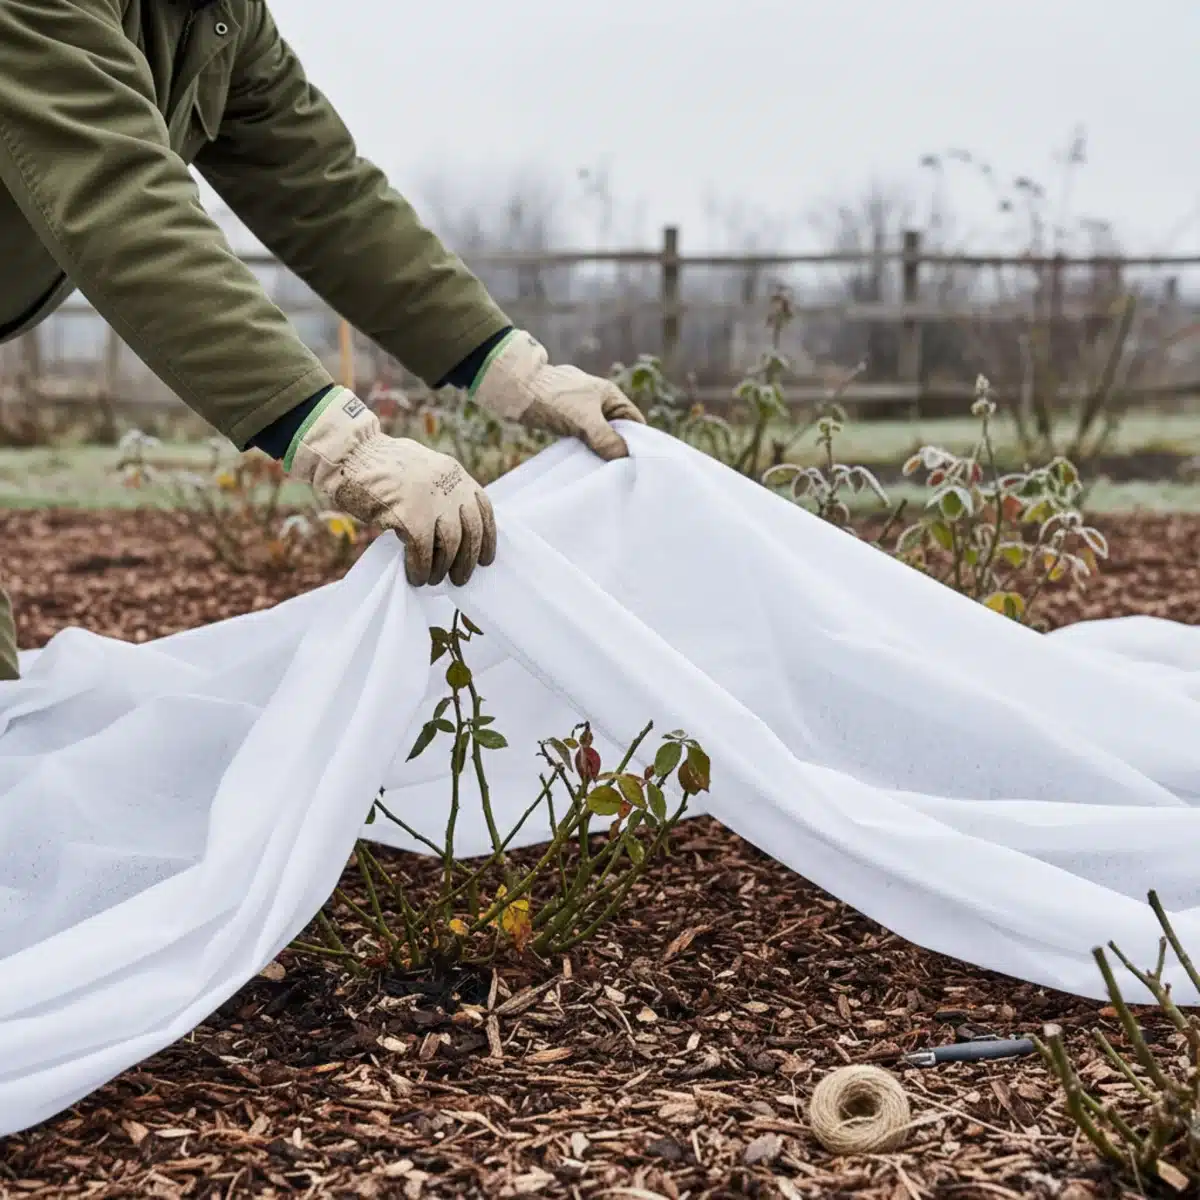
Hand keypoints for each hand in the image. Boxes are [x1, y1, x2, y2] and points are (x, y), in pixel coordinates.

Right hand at [288, 388, 495, 586]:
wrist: (350, 452)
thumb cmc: (378, 466)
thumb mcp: (421, 471)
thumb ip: (439, 493)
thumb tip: (450, 529)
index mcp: (453, 473)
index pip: (483, 508)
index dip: (487, 537)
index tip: (485, 559)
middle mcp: (448, 485)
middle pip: (471, 530)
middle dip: (468, 560)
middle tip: (460, 579)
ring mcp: (431, 499)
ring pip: (451, 544)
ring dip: (443, 568)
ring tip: (434, 580)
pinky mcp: (410, 514)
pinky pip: (423, 551)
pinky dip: (421, 568)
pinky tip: (416, 577)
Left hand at [472, 331, 645, 460]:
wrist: (515, 387)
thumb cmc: (553, 398)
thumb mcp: (584, 420)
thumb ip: (605, 438)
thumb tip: (623, 457)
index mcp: (609, 395)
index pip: (633, 420)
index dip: (637, 440)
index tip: (637, 463)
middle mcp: (597, 401)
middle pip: (616, 430)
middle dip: (617, 448)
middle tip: (619, 472)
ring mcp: (580, 410)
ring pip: (597, 435)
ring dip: (598, 450)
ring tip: (601, 472)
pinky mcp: (565, 419)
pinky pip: (581, 437)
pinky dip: (583, 449)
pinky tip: (583, 464)